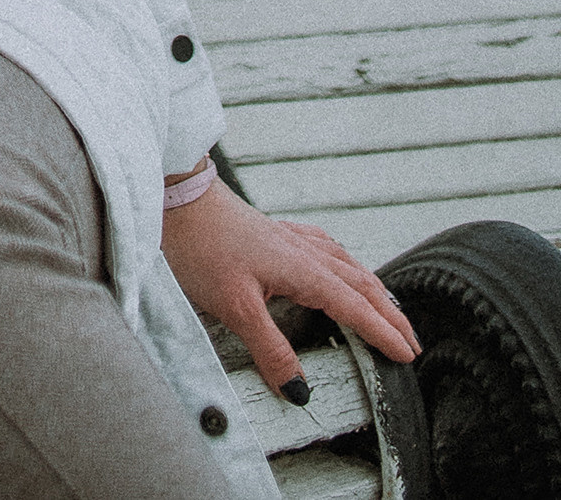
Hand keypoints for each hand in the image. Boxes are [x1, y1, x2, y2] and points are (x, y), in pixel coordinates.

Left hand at [162, 176, 418, 392]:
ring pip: (346, 263)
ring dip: (372, 288)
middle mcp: (303, 250)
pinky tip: (339, 263)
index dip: (383, 334)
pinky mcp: (272, 229)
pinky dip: (345, 263)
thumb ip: (270, 350)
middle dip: (389, 314)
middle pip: (360, 284)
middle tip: (412, 342)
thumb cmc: (200, 244)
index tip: (408, 356)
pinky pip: (325, 246)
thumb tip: (300, 391)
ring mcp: (288, 236)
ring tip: (388, 307)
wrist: (174, 194)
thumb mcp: (235, 306)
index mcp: (302, 270)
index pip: (355, 307)